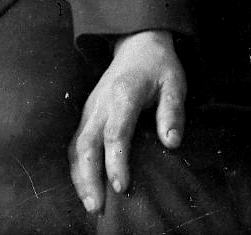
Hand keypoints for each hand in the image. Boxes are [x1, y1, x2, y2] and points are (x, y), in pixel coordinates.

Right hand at [71, 30, 187, 214]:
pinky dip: (77, 169)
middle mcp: (100, 105)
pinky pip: (76, 145)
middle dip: (89, 178)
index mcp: (123, 95)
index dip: (116, 162)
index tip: (121, 186)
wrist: (137, 45)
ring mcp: (90, 110)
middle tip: (97, 206)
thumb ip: (172, 112)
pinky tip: (86, 187)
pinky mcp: (86, 116)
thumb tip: (171, 143)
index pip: (116, 133)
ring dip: (80, 178)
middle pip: (87, 145)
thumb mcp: (174, 83)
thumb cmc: (158, 66)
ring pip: (77, 148)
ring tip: (91, 204)